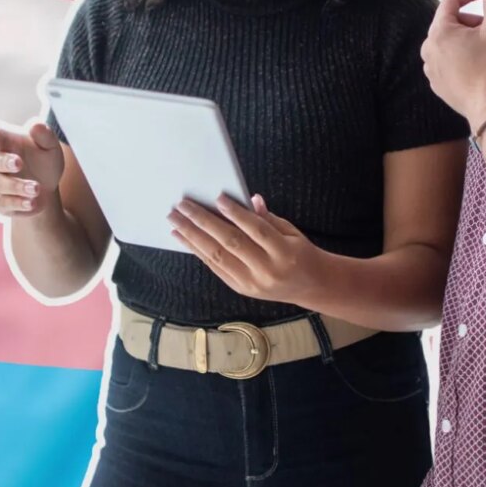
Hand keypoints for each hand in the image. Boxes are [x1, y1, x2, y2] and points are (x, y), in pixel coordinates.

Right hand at [0, 121, 64, 218]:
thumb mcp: (50, 148)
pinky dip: (19, 203)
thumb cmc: (43, 162)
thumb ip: (44, 135)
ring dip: (18, 186)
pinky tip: (33, 203)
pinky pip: (4, 203)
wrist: (46, 191)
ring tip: (37, 188)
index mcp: (3, 142)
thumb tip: (35, 125)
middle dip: (4, 161)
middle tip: (19, 163)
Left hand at [169, 195, 326, 304]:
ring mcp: (252, 283)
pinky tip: (185, 237)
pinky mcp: (241, 289)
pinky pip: (216, 267)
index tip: (217, 197)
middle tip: (183, 206)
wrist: (311, 286)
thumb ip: (268, 218)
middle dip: (203, 222)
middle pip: (230, 243)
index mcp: (285, 252)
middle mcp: (267, 270)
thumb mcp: (292, 232)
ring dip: (192, 236)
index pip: (256, 230)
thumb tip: (248, 198)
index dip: (236, 214)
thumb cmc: (300, 252)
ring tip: (175, 220)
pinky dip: (198, 251)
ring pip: (217, 256)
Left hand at [421, 0, 485, 130]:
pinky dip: (459, 56)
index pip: (451, 0)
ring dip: (464, 38)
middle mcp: (427, 48)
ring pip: (446, 41)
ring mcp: (429, 67)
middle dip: (469, 19)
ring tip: (484, 48)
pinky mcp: (435, 82)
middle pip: (448, 21)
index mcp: (439, 31)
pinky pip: (445, 60)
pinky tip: (476, 65)